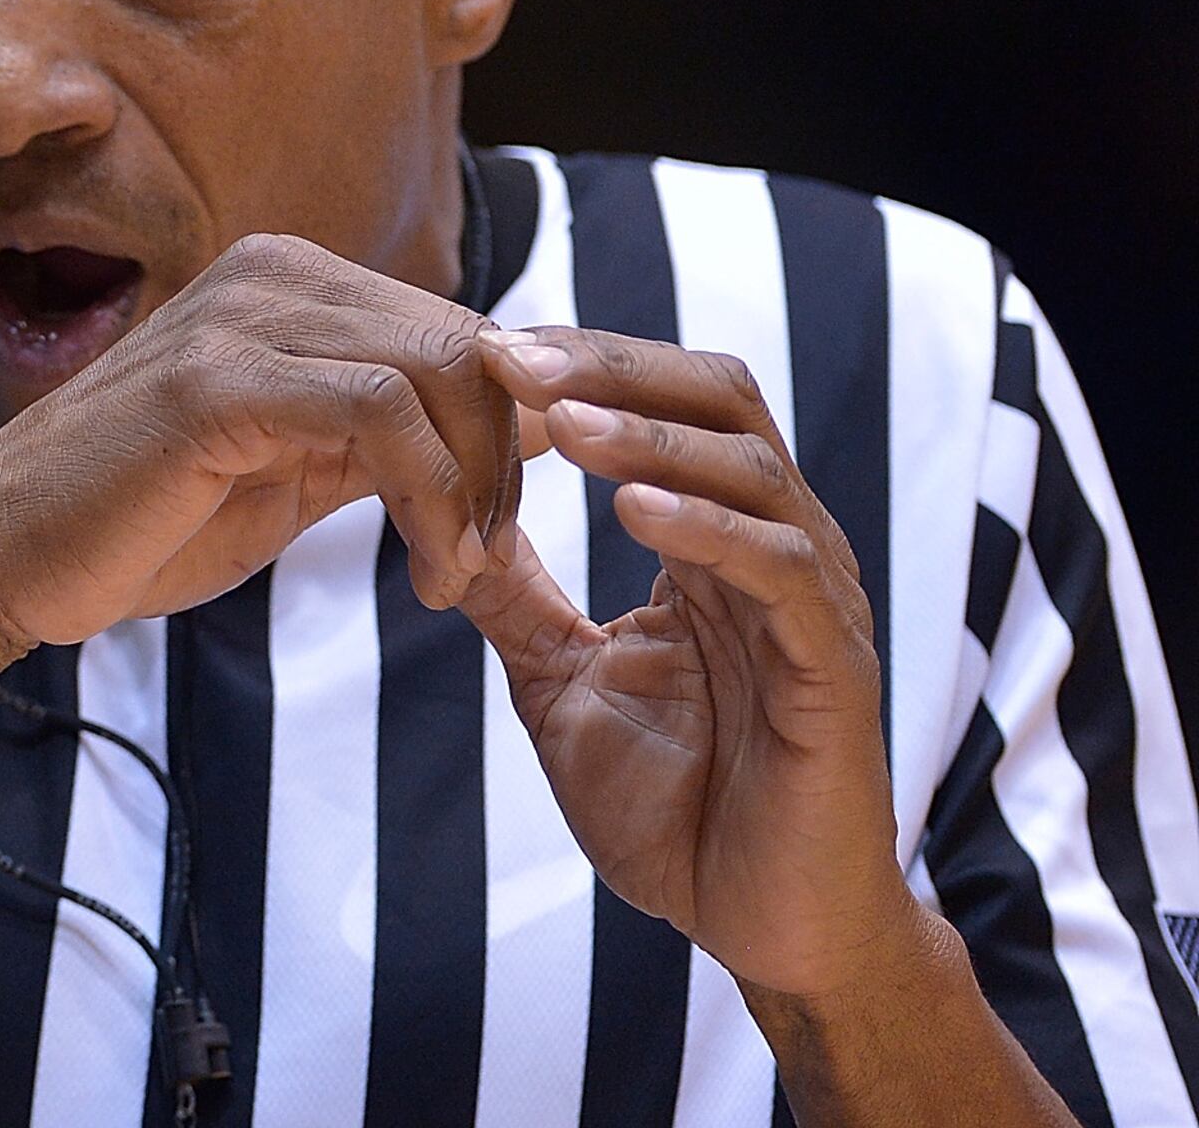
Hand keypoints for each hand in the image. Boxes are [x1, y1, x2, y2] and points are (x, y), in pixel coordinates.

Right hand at [0, 234, 531, 648]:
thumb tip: (521, 429)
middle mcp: (270, 275)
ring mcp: (238, 316)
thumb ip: (385, 436)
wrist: (2, 554)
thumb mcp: (291, 468)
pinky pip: (379, 412)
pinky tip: (424, 571)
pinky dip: (431, 497)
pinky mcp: (216, 378)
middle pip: (468, 342)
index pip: (460, 330)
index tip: (503, 530)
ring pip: (440, 369)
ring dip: (475, 488)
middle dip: (505, 463)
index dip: (511, 431)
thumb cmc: (138, 522)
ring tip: (454, 573)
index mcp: (287, 283)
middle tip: (487, 560)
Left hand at [459, 326, 912, 997]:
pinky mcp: (835, 668)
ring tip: (560, 420)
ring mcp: (813, 604)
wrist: (764, 929)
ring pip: (752, 471)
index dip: (582, 368)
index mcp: (716, 544)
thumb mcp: (564, 685)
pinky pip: (783, 571)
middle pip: (718, 402)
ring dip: (649, 437)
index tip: (482, 349)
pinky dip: (710, 530)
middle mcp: (777, 551)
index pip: (666, 407)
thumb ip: (517, 598)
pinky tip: (635, 512)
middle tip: (510, 355)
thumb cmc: (680, 812)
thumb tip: (444, 518)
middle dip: (612, 369)